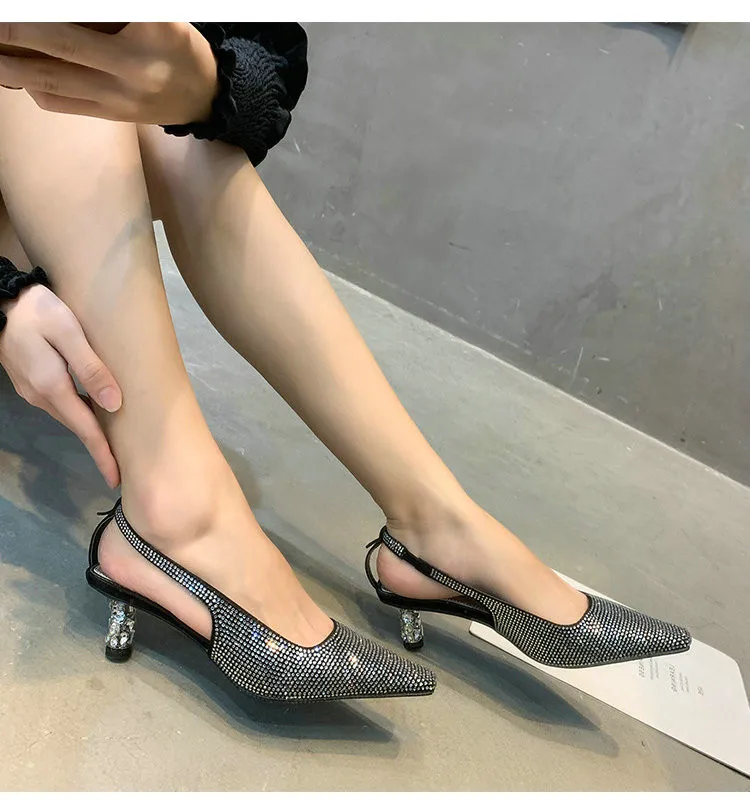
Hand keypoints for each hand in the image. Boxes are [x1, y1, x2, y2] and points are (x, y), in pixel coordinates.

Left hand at [0, 23, 218, 125]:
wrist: (203, 95)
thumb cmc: (173, 43)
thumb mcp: (156, 16)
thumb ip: (105, 15)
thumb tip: (50, 13)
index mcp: (154, 30)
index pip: (93, 15)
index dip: (52, 13)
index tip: (21, 11)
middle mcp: (137, 67)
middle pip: (64, 44)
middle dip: (18, 30)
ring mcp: (122, 98)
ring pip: (54, 79)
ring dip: (11, 64)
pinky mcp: (112, 117)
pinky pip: (61, 102)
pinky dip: (32, 85)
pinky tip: (16, 70)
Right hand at [0, 284, 121, 487]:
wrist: (1, 301)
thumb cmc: (38, 311)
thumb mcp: (69, 333)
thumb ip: (90, 367)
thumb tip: (114, 404)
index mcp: (52, 387)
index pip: (84, 429)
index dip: (102, 453)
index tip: (115, 477)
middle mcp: (40, 396)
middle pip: (77, 427)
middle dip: (98, 448)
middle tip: (120, 469)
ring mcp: (33, 391)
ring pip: (68, 416)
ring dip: (89, 432)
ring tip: (111, 446)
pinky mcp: (31, 382)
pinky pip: (61, 405)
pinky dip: (79, 415)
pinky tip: (93, 415)